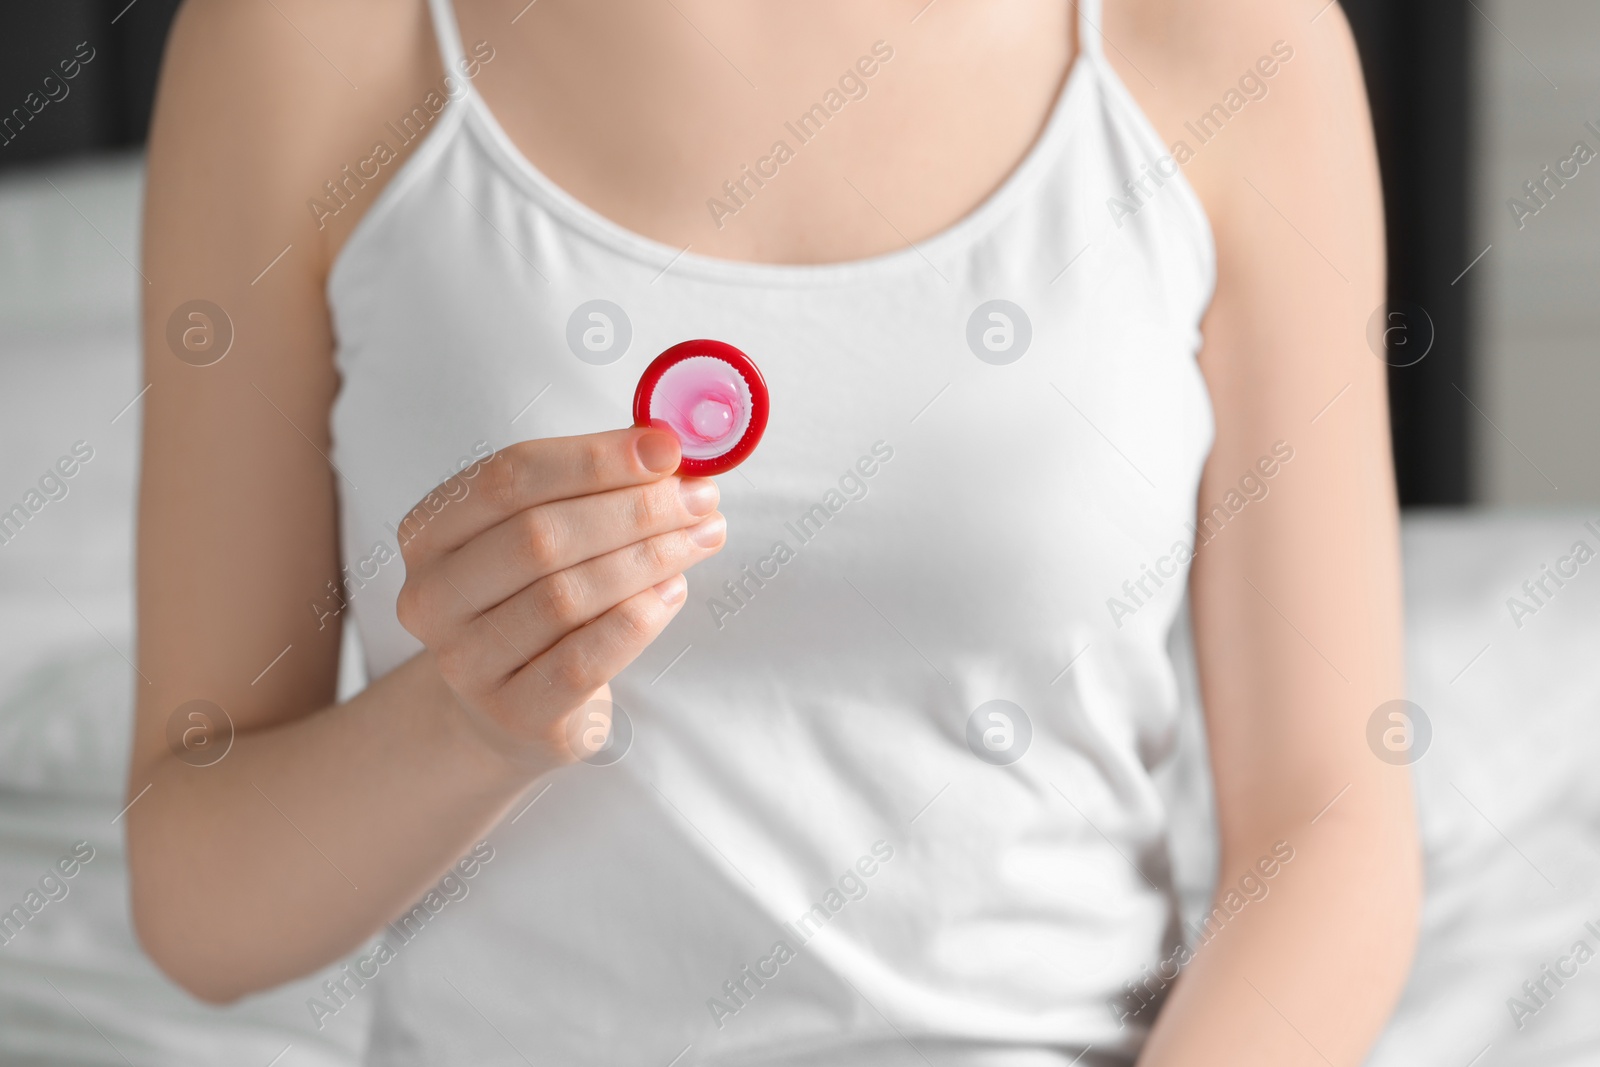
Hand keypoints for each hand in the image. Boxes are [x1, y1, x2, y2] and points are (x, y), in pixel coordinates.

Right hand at [395, 427, 724, 766]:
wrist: (507, 708)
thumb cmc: (534, 601)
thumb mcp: (544, 535)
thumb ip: (591, 488)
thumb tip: (665, 446)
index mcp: (429, 533)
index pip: (510, 477)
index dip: (593, 459)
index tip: (665, 448)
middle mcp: (432, 597)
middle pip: (539, 536)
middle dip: (633, 510)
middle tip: (700, 498)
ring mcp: (465, 662)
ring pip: (564, 596)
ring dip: (647, 559)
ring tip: (702, 537)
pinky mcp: (514, 713)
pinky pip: (585, 660)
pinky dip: (638, 618)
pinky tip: (673, 591)